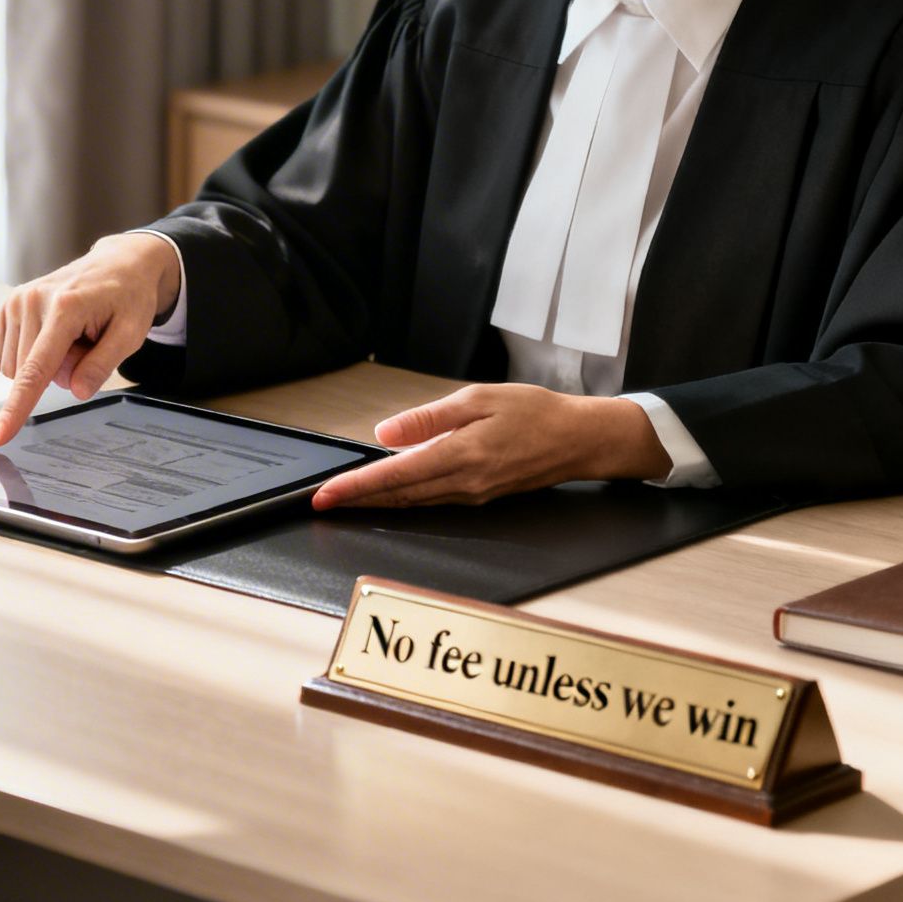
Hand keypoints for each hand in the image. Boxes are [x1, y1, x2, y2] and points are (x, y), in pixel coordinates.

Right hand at [0, 232, 182, 445]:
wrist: (118, 264)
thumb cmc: (128, 298)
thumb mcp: (131, 334)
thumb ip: (102, 364)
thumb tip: (77, 391)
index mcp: (65, 308)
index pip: (36, 370)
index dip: (16, 409)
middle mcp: (33, 300)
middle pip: (30, 374)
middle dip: (59, 372)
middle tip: (87, 344)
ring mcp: (16, 300)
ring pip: (16, 368)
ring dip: (44, 364)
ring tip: (72, 336)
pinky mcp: (8, 305)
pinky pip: (7, 358)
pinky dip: (30, 356)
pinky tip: (53, 334)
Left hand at [310, 384, 671, 507]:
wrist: (580, 439)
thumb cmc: (535, 412)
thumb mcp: (479, 398)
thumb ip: (429, 418)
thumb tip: (386, 432)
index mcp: (460, 455)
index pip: (394, 475)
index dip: (356, 486)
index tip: (326, 494)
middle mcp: (464, 483)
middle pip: (398, 496)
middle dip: (357, 500)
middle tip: (322, 503)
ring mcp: (473, 494)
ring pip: (413, 502)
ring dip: (377, 502)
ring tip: (346, 499)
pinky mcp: (480, 496)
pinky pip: (432, 501)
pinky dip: (405, 498)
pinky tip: (389, 492)